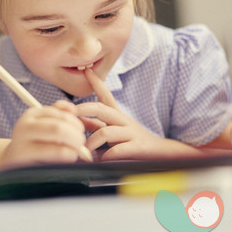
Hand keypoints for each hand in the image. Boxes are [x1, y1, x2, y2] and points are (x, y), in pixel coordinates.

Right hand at [2, 100, 86, 165]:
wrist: (12, 158)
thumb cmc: (34, 138)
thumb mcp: (44, 121)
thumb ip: (59, 112)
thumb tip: (72, 108)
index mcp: (31, 114)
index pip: (60, 115)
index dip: (75, 122)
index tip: (80, 130)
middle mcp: (24, 128)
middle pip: (58, 129)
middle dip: (76, 136)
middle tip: (80, 142)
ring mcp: (23, 148)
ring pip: (58, 149)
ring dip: (73, 151)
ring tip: (74, 152)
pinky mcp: (27, 166)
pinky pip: (54, 164)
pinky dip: (66, 160)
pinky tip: (66, 159)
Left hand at [76, 69, 200, 160]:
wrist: (160, 153)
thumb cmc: (131, 141)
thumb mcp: (113, 130)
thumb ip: (95, 125)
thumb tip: (75, 119)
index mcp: (117, 115)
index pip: (106, 95)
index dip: (96, 82)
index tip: (86, 70)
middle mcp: (123, 120)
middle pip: (102, 109)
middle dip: (84, 109)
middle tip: (70, 114)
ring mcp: (130, 133)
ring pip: (105, 133)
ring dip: (91, 143)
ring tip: (84, 152)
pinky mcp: (136, 148)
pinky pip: (117, 150)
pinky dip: (106, 156)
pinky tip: (101, 161)